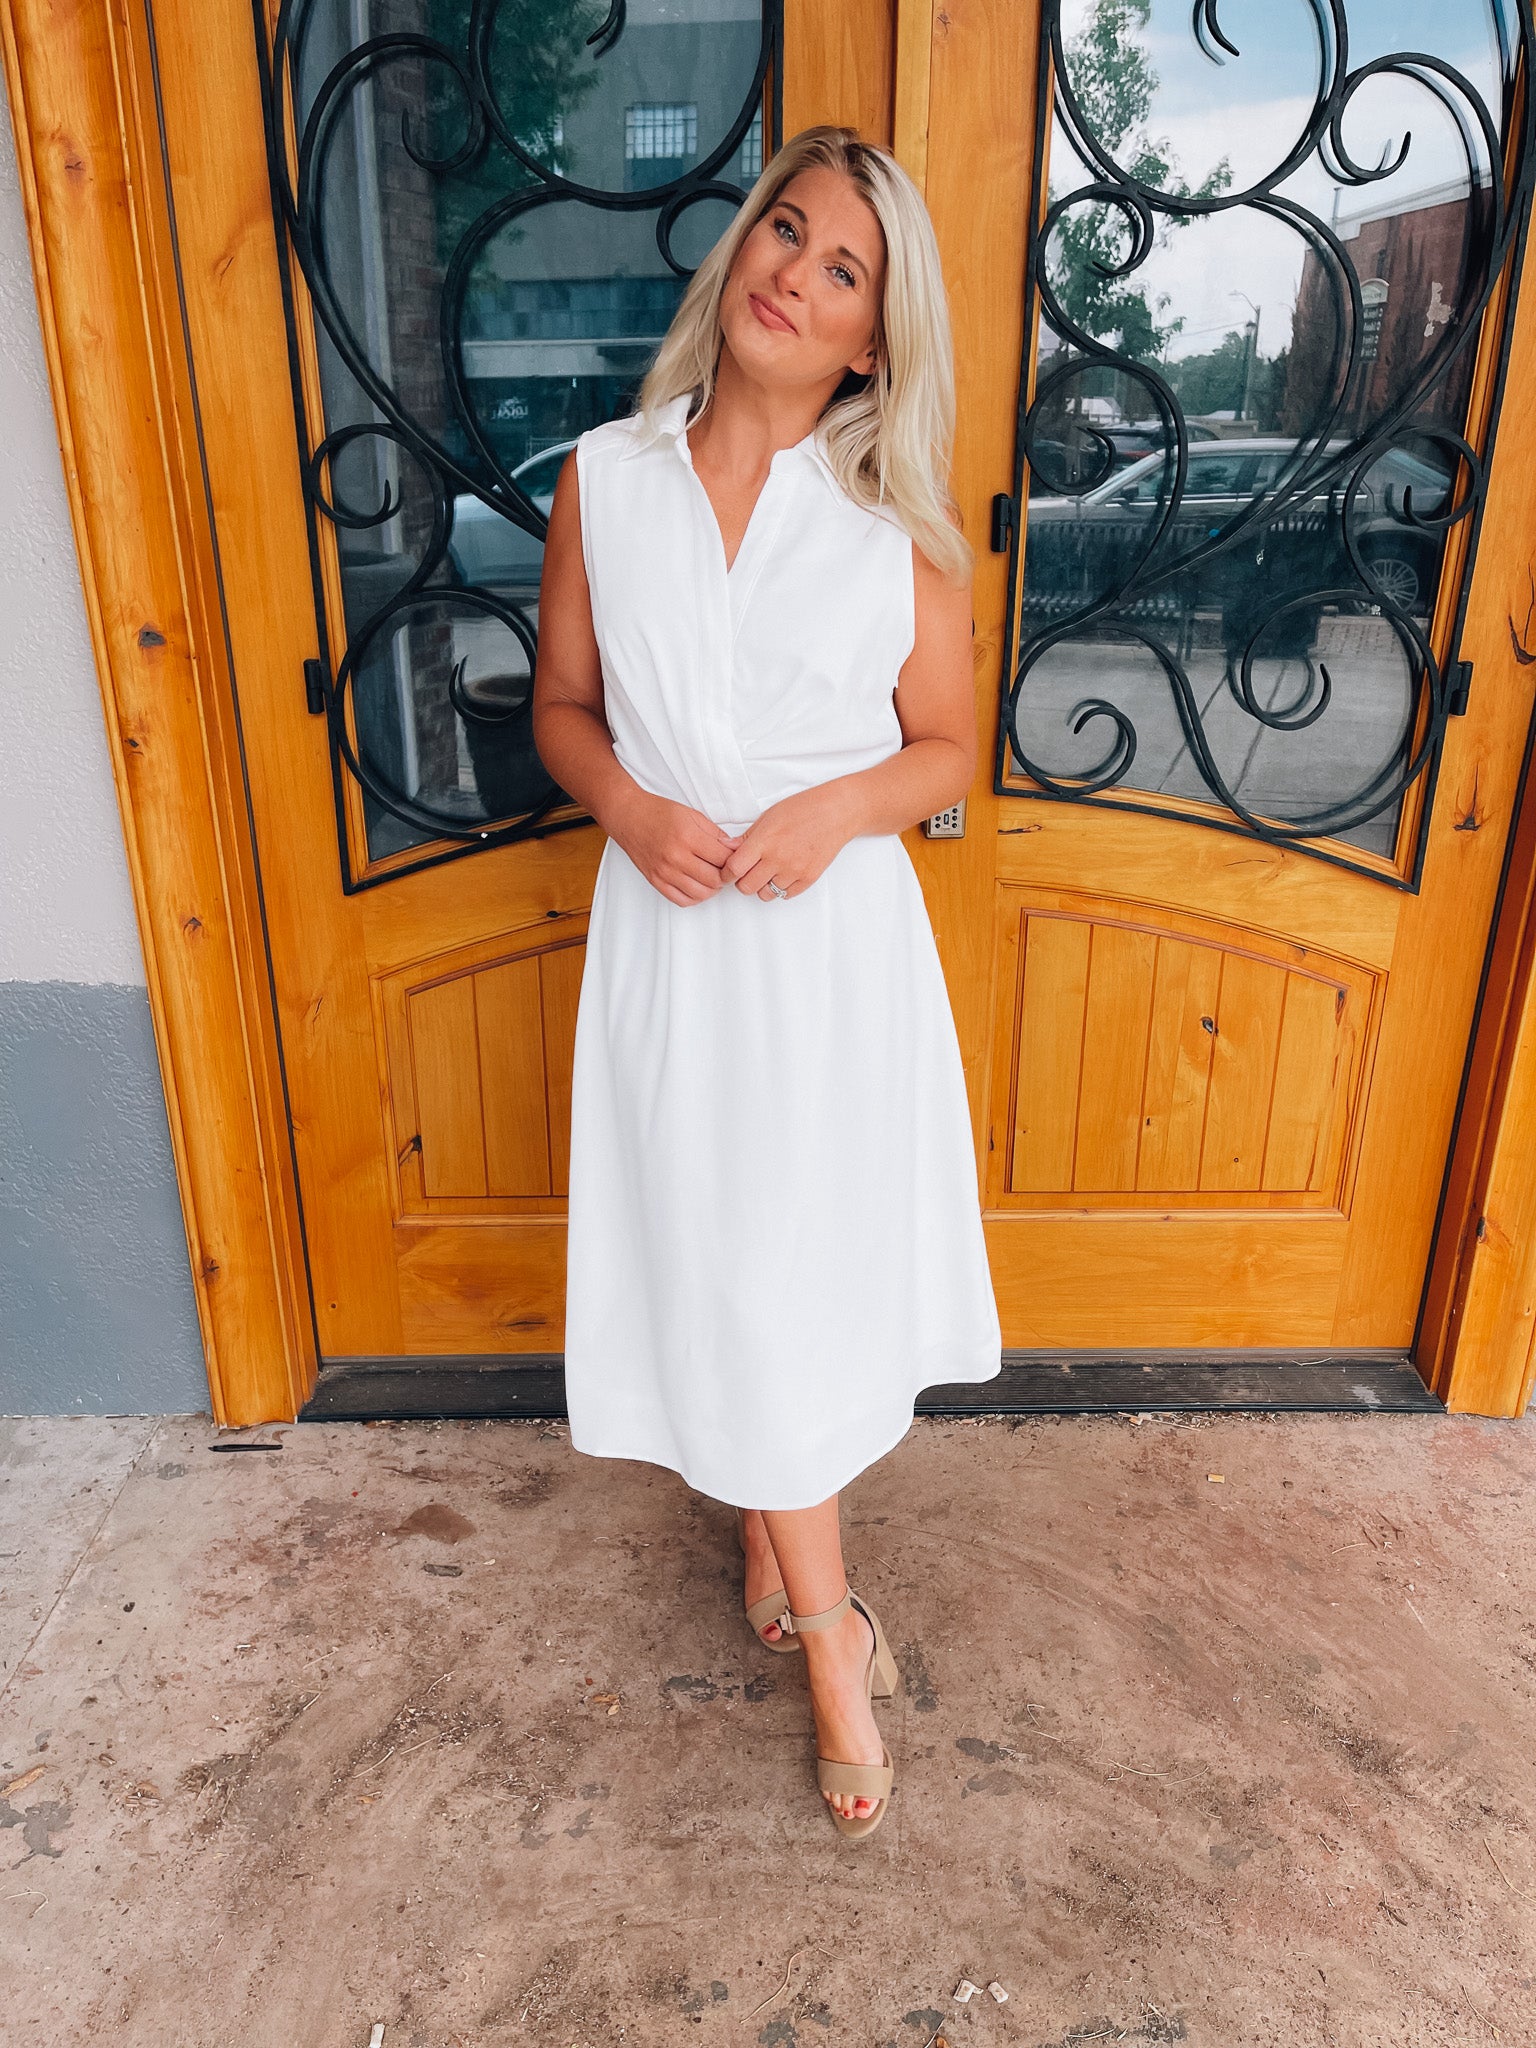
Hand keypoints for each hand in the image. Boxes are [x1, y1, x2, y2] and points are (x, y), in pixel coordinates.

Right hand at [608, 788, 741, 906]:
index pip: (724, 858)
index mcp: (688, 836)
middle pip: (715, 879)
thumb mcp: (692, 815)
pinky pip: (682, 900)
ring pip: (701, 893)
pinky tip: (697, 885)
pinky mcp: (656, 881)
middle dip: (726, 875)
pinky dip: (695, 896)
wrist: (628, 817)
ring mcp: (665, 872)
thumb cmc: (659, 813)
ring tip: (712, 876)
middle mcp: (675, 857)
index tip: (736, 857)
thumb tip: (736, 848)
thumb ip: (716, 834)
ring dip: (712, 888)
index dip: (735, 859)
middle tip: (725, 867)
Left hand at [721, 783, 862, 900]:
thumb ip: (747, 837)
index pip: (734, 869)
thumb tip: (727, 849)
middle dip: (742, 882)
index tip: (728, 872)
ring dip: (762, 886)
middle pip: (746, 887)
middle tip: (747, 873)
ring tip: (768, 871)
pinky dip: (781, 888)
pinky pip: (785, 895)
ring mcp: (794, 871)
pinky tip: (783, 874)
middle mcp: (777, 859)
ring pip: (765, 894)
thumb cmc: (803, 809)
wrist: (836, 813)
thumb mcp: (769, 816)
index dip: (726, 873)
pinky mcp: (808, 879)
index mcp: (764, 841)